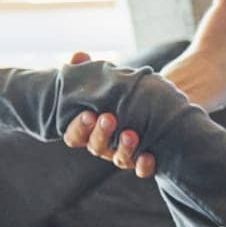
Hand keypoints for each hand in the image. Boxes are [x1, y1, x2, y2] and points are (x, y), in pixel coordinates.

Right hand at [60, 51, 156, 176]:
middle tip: (109, 118)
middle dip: (100, 133)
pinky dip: (144, 165)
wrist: (150, 109)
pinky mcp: (143, 160)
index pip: (75, 135)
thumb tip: (79, 56)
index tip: (87, 113)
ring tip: (131, 134)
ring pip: (119, 159)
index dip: (79, 127)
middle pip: (96, 146)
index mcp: (88, 130)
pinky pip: (141, 170)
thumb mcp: (101, 82)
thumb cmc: (115, 96)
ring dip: (124, 148)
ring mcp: (123, 155)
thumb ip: (87, 71)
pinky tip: (149, 155)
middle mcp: (104, 145)